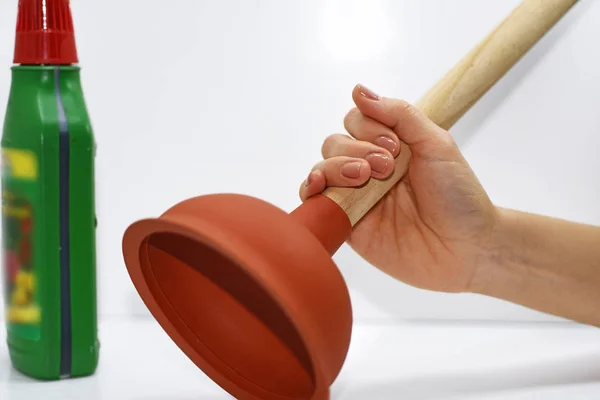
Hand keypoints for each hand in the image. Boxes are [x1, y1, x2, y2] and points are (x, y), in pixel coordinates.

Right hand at [300, 84, 498, 292]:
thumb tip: (358, 90)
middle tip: (387, 167)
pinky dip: (310, 189)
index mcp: (391, 146)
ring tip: (364, 179)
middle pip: (335, 142)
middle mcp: (369, 168)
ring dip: (337, 167)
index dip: (368, 127)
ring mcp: (356, 196)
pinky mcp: (346, 223)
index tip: (395, 145)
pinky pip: (315, 202)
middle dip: (357, 149)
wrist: (465, 248)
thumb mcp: (436, 143)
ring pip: (323, 167)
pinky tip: (319, 185)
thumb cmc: (458, 195)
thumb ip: (399, 114)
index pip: (356, 120)